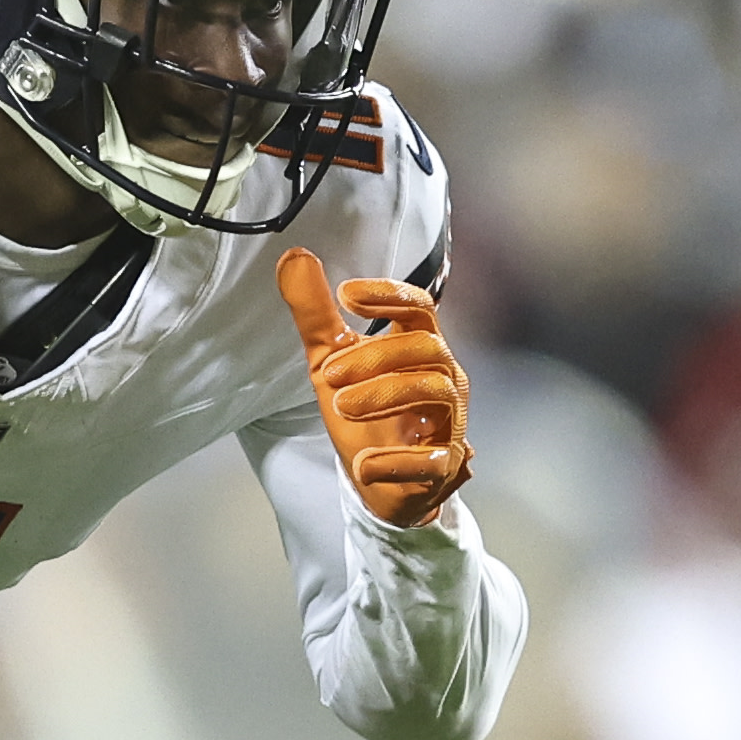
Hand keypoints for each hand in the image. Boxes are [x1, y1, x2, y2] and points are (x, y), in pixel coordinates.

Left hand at [274, 249, 472, 529]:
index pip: (419, 308)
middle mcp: (443, 378)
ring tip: (340, 406)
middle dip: (376, 356)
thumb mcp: (330, 361)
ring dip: (384, 395)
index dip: (388, 296)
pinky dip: (396, 462)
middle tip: (329, 372)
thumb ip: (314, 315)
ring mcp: (448, 421)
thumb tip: (293, 259)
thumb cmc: (362, 413)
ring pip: (435, 390)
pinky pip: (433, 459)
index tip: (347, 296)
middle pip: (427, 347)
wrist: (378, 480)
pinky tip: (363, 465)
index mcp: (418, 348)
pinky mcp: (443, 465)